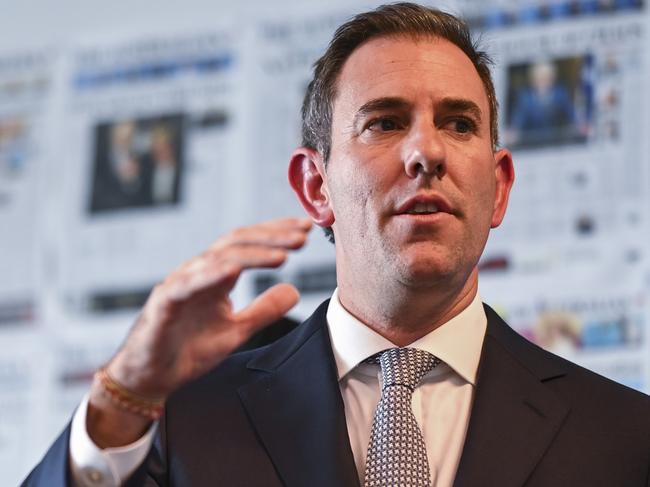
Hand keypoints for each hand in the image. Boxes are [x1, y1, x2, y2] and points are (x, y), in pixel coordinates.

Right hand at [87, 217, 311, 446]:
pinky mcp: (165, 302)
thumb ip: (264, 310)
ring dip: (252, 253)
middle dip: (272, 236)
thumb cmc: (189, 349)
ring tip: (284, 254)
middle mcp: (200, 272)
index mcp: (217, 276)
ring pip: (218, 258)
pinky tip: (236, 269)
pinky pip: (188, 283)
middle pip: (237, 243)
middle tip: (303, 234)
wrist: (151, 377)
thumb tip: (294, 290)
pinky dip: (212, 273)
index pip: (249, 245)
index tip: (305, 229)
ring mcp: (182, 284)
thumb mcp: (238, 330)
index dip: (276, 234)